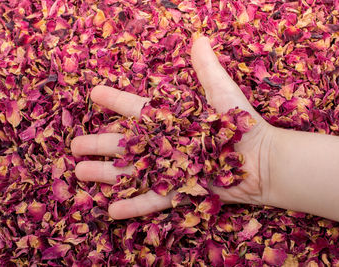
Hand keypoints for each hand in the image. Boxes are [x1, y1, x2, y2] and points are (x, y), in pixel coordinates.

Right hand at [71, 37, 275, 218]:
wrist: (263, 162)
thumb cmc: (244, 126)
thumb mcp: (223, 94)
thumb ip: (207, 69)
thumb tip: (199, 38)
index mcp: (174, 121)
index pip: (138, 109)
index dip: (116, 101)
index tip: (95, 94)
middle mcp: (168, 146)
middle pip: (127, 144)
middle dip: (100, 144)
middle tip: (74, 146)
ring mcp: (172, 170)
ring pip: (133, 172)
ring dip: (106, 174)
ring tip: (79, 173)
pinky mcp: (182, 192)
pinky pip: (154, 200)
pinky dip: (134, 206)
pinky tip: (111, 210)